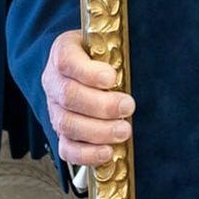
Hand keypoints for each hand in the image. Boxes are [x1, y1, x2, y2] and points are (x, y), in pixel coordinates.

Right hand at [41, 29, 134, 166]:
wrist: (84, 68)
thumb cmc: (101, 56)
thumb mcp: (106, 45)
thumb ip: (117, 53)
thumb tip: (145, 66)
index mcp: (63, 53)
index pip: (67, 61)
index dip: (88, 73)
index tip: (112, 78)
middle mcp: (54, 82)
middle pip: (69, 96)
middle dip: (101, 105)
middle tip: (128, 107)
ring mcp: (55, 109)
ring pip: (67, 124)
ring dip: (98, 131)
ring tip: (123, 131)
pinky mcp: (62, 133)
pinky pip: (66, 149)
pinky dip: (87, 154)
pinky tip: (107, 152)